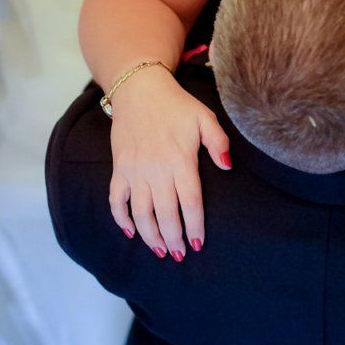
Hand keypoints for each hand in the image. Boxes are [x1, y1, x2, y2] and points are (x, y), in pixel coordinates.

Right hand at [107, 69, 230, 258]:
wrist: (139, 89)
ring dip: (150, 236)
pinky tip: (132, 232)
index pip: (190, 202)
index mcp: (180, 160)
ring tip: (161, 251)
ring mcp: (135, 171)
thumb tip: (228, 166)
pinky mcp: (119, 168)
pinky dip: (121, 219)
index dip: (195, 226)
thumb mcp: (205, 118)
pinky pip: (116, 200)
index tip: (198, 244)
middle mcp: (156, 170)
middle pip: (166, 214)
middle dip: (174, 238)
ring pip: (141, 212)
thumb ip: (219, 142)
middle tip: (181, 255)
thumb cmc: (176, 105)